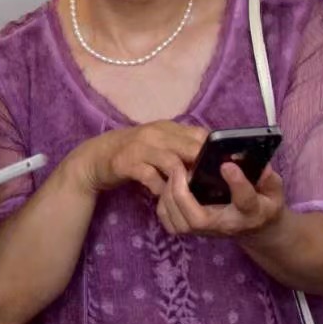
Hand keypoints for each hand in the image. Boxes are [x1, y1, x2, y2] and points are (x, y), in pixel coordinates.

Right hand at [70, 121, 206, 196]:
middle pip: (190, 148)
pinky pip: (150, 176)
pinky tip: (163, 196)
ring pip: (172, 162)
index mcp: (168, 127)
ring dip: (183, 181)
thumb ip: (182, 147)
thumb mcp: (160, 143)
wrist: (98, 156)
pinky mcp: (127, 163)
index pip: (200, 134)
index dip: (214, 151)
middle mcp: (155, 133)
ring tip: (189, 194)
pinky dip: (160, 188)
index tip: (224, 168)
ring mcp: (140, 147)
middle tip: (212, 186)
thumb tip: (212, 160)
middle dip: (203, 168)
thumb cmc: (135, 152)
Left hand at [156, 162, 285, 239]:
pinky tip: (169, 186)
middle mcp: (226, 225)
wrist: (256, 228)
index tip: (227, 165)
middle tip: (180, 167)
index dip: (237, 183)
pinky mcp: (193, 231)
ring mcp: (207, 231)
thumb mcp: (274, 190)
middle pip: (199, 219)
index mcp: (250, 212)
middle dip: (183, 193)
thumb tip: (260, 164)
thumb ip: (269, 178)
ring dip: (170, 196)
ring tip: (173, 173)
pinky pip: (171, 224)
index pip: (245, 200)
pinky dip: (164, 205)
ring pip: (180, 223)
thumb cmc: (263, 203)